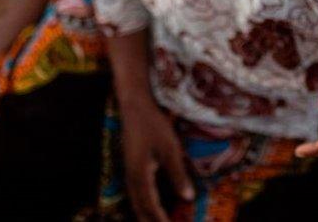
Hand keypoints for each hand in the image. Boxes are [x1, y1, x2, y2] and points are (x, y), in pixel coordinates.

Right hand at [119, 97, 194, 221]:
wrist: (135, 107)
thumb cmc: (154, 126)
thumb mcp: (170, 149)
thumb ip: (178, 174)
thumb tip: (188, 199)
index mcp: (140, 176)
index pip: (151, 207)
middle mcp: (131, 179)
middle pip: (140, 210)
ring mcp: (129, 173)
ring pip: (136, 203)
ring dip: (147, 216)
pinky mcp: (131, 168)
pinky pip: (136, 195)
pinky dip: (144, 206)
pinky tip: (151, 208)